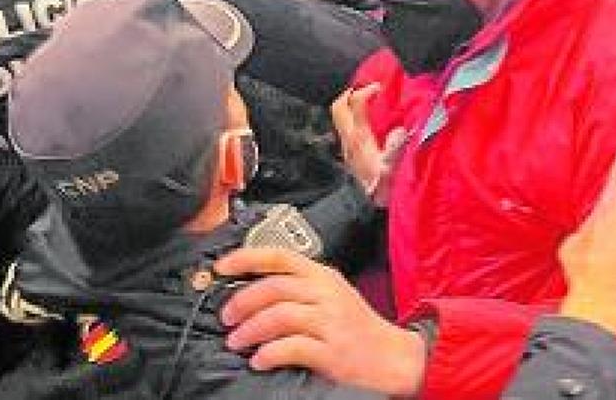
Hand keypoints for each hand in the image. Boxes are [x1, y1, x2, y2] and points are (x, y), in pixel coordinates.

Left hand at [216, 248, 425, 396]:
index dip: (245, 258)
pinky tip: (258, 360)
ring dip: (250, 329)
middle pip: (274, 287)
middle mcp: (326, 294)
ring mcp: (331, 322)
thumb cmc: (356, 327)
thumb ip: (297, 287)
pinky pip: (292, 347)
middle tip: (226, 317)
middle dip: (242, 301)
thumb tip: (249, 288)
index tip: (220, 267)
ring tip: (236, 341)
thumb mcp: (330, 294)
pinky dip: (269, 353)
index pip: (279, 255)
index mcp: (322, 275)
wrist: (394, 359)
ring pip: (279, 316)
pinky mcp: (333, 352)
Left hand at [330, 84, 404, 205]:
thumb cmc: (380, 185)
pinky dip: (353, 117)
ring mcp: (346, 143)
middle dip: (350, 93)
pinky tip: (368, 120)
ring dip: (350, 105)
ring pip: (339, 115)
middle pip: (339, 106)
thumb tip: (401, 131)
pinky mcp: (348, 150)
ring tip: (366, 100)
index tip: (379, 88)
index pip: (355, 103)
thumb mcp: (391, 167)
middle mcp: (349, 136)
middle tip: (366, 89)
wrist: (365, 203)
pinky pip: (345, 125)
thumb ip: (396, 148)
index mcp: (360, 136)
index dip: (366, 91)